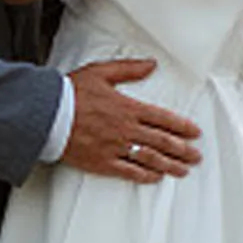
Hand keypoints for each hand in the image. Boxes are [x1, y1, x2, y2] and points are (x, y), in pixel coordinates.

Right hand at [63, 59, 201, 183]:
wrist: (47, 114)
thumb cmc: (70, 93)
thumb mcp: (100, 72)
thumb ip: (128, 69)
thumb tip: (151, 64)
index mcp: (127, 107)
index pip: (163, 118)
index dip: (182, 127)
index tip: (194, 132)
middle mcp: (125, 129)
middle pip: (162, 141)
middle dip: (183, 149)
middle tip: (196, 155)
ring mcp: (115, 147)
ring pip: (150, 158)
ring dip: (170, 165)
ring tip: (183, 169)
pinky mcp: (103, 162)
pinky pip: (129, 171)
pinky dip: (145, 175)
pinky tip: (155, 177)